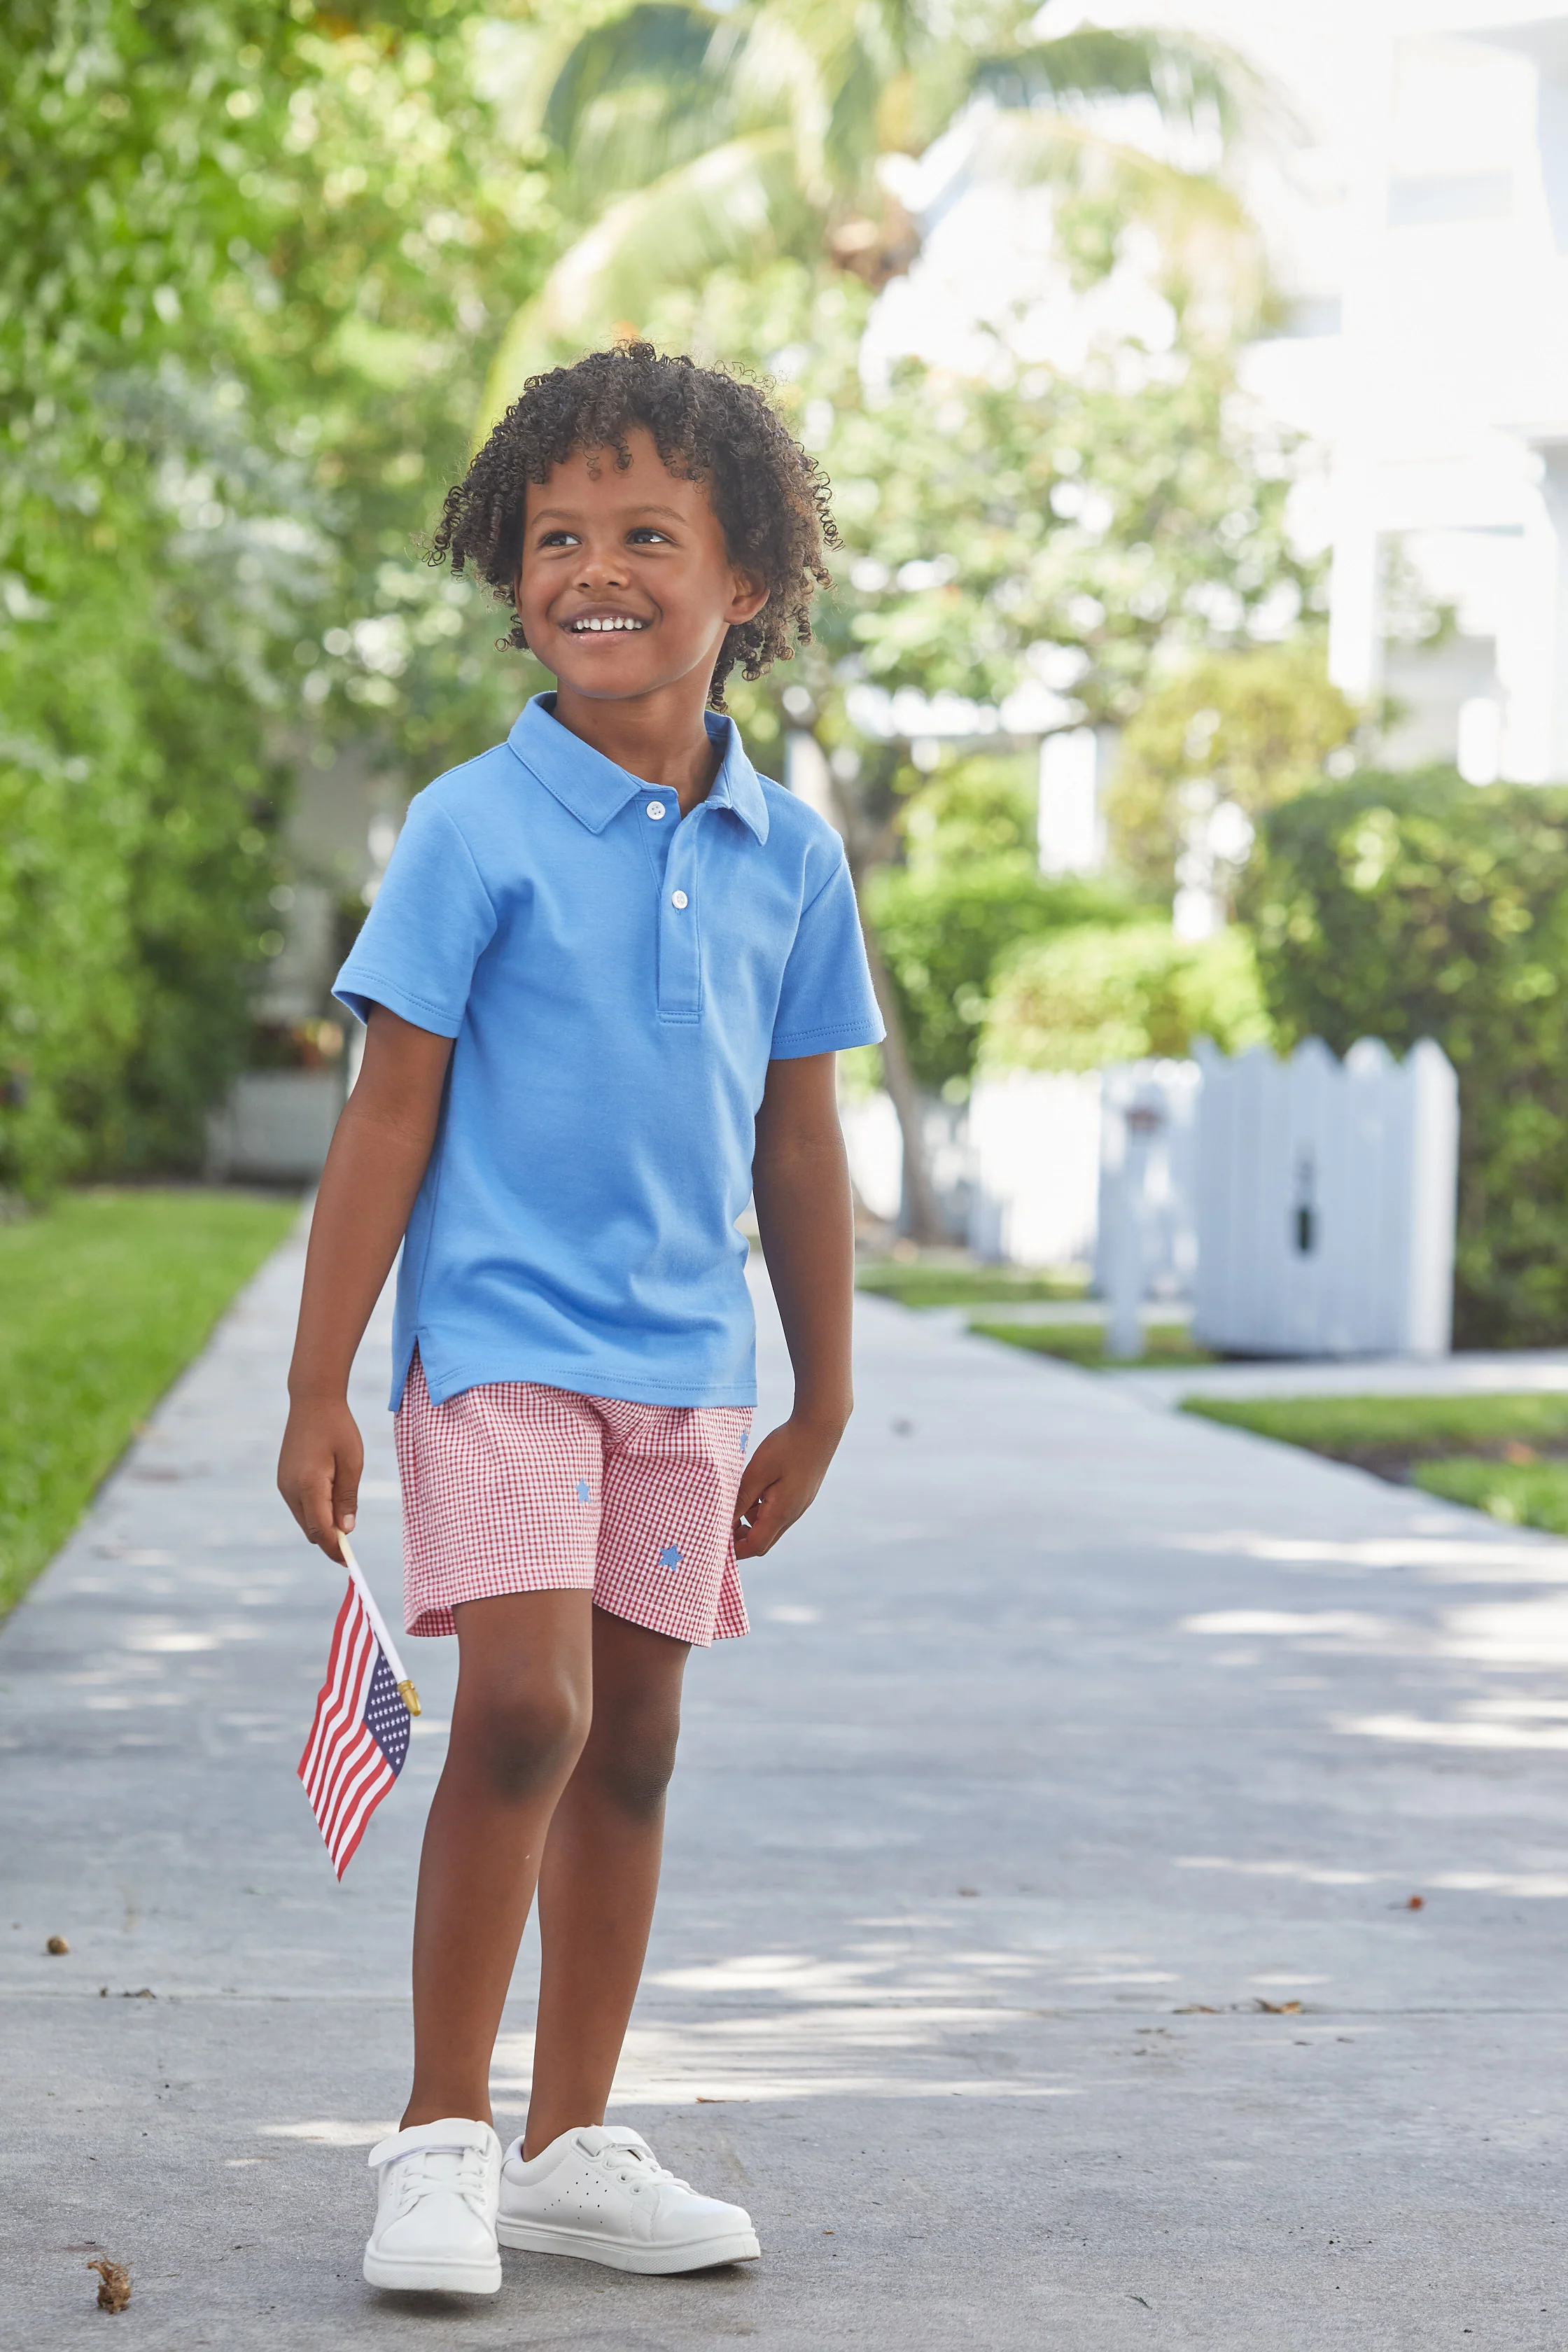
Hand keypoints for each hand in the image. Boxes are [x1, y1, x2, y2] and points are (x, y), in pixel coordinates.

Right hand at [277, 1395, 363, 1560]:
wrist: (312, 1402)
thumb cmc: (338, 1429)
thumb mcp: (352, 1463)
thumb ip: (347, 1498)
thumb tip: (346, 1530)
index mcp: (309, 1485)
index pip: (320, 1530)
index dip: (335, 1549)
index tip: (349, 1562)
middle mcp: (290, 1489)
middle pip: (310, 1530)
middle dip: (329, 1539)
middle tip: (351, 1541)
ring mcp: (284, 1485)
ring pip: (304, 1520)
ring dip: (322, 1524)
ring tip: (344, 1513)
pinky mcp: (283, 1480)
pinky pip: (300, 1506)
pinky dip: (314, 1511)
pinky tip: (331, 1499)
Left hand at [732, 1414, 843, 1558]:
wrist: (820, 1427)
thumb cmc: (787, 1447)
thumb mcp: (757, 1472)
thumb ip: (741, 1499)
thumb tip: (724, 1521)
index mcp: (780, 1513)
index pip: (754, 1546)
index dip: (734, 1549)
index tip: (714, 1537)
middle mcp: (791, 1514)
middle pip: (762, 1541)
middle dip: (740, 1538)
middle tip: (721, 1521)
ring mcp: (798, 1505)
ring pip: (769, 1525)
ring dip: (750, 1520)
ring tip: (736, 1498)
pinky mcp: (800, 1494)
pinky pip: (777, 1511)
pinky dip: (761, 1508)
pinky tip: (754, 1488)